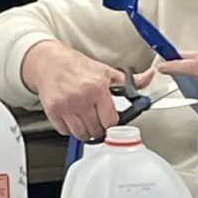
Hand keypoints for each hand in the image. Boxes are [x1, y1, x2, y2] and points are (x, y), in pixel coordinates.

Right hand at [22, 40, 152, 141]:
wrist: (49, 62)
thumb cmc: (77, 67)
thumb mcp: (105, 71)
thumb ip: (129, 80)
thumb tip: (149, 77)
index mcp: (97, 88)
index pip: (110, 121)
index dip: (111, 122)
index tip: (108, 119)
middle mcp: (82, 98)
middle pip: (96, 130)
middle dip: (98, 127)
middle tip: (96, 118)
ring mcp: (66, 106)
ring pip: (81, 134)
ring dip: (85, 131)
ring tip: (85, 119)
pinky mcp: (53, 112)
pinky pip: (65, 132)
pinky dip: (69, 129)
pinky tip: (72, 117)